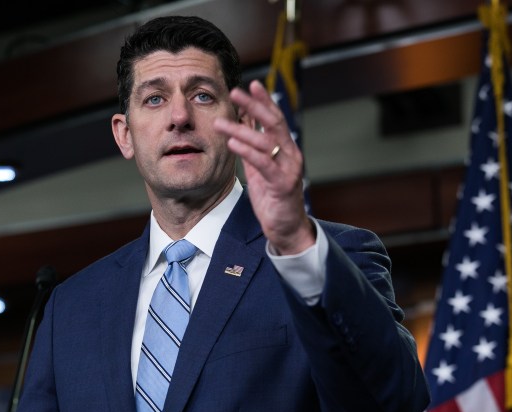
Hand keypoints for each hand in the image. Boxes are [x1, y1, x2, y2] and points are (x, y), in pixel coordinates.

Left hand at [213, 80, 314, 254]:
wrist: (287, 227)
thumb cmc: (273, 195)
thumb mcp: (261, 165)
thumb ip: (255, 142)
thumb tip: (246, 118)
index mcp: (286, 148)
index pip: (276, 118)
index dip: (264, 100)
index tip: (252, 83)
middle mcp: (291, 154)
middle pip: (274, 123)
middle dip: (255, 105)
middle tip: (236, 91)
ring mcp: (288, 169)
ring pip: (266, 142)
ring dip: (241, 130)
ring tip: (220, 123)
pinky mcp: (282, 184)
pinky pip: (263, 164)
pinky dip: (247, 152)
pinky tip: (232, 144)